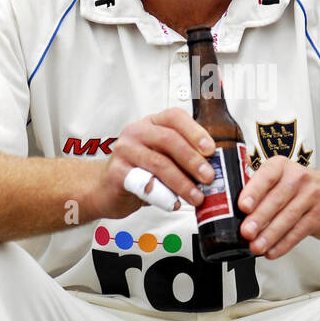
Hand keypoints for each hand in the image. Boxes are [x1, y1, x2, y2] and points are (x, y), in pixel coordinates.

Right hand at [87, 109, 216, 218]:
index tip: (211, 150)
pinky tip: (173, 203)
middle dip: (193, 160)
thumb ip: (183, 157)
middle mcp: (137, 132)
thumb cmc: (139, 171)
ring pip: (158, 163)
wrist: (105, 188)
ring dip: (182, 182)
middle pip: (169, 139)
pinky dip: (163, 195)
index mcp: (152, 123)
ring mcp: (124, 150)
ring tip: (196, 197)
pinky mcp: (117, 172)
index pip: (175, 117)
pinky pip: (144, 183)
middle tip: (208, 177)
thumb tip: (213, 168)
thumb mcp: (163, 157)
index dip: (195, 132)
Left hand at [236, 156, 319, 258]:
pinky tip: (272, 251)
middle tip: (246, 232)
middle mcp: (298, 178)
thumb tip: (232, 210)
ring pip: (288, 218)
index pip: (266, 176)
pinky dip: (283, 244)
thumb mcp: (281, 178)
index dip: (254, 191)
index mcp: (281, 166)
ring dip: (270, 235)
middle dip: (259, 218)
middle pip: (277, 199)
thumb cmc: (301, 187)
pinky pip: (299, 232)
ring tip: (256, 246)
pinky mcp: (319, 215)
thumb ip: (259, 190)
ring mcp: (311, 196)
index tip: (243, 205)